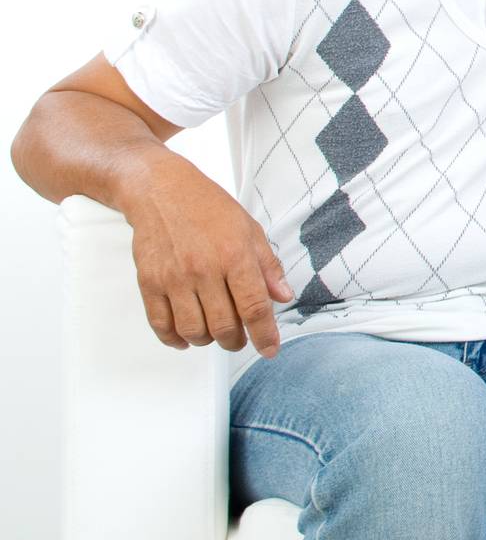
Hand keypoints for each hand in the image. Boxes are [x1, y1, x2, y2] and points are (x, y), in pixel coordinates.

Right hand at [122, 152, 293, 356]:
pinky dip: (175, 338)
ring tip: (214, 334)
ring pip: (193, 331)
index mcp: (235, 255)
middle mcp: (204, 270)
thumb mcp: (249, 229)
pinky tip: (185, 337)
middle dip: (236, 341)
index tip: (270, 349)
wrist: (160, 190)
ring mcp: (174, 278)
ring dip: (207, 341)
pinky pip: (161, 324)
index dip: (265, 335)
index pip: (254, 307)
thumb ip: (268, 266)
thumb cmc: (208, 207)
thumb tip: (283, 297)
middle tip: (240, 339)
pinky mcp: (149, 283)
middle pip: (224, 326)